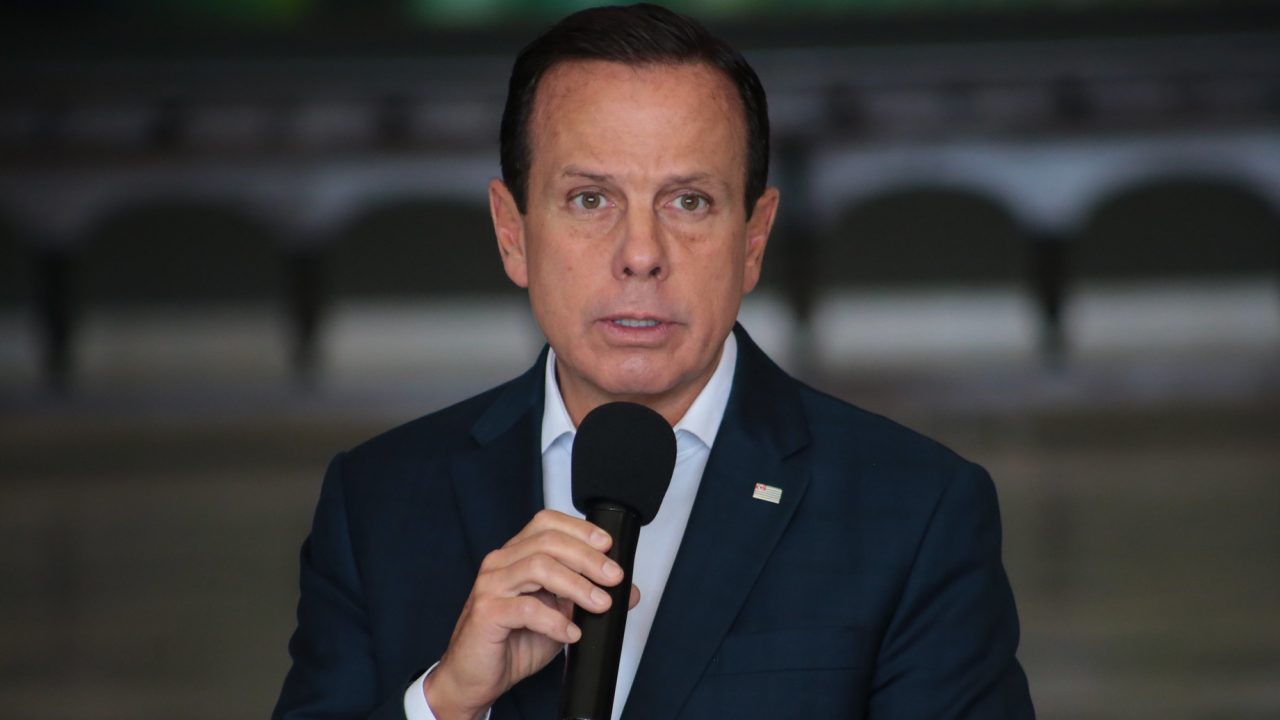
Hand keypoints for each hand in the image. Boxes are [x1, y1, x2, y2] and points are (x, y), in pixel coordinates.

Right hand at [423, 509, 640, 719]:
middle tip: (613, 578)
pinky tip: (571, 633)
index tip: (608, 545)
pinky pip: (526, 608)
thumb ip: (587, 598)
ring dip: (577, 585)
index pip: (546, 523)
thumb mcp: (560, 615)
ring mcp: (491, 585)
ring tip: (599, 604)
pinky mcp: (486, 612)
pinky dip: (555, 621)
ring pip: (538, 568)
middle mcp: (501, 563)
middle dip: (588, 558)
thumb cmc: (513, 641)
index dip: (580, 530)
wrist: (477, 677)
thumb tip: (628, 592)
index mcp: (516, 555)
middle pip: (547, 542)